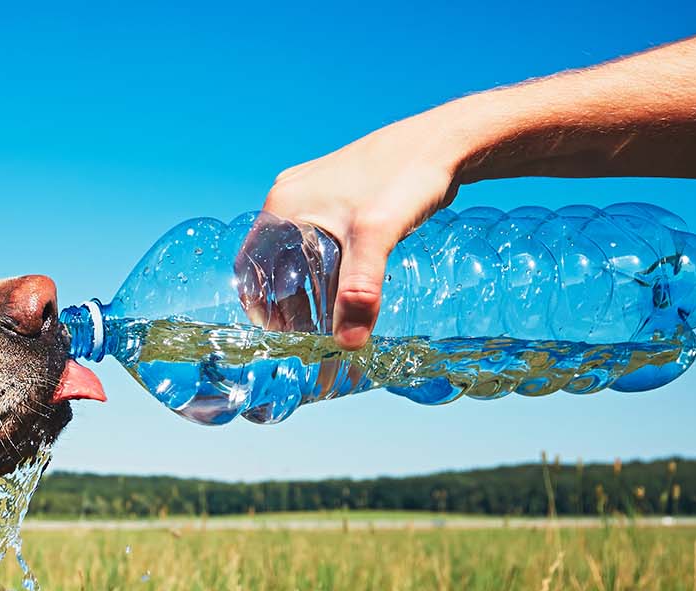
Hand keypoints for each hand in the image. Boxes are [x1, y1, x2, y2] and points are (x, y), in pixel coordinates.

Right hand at [258, 107, 470, 348]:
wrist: (444, 141)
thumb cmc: (405, 176)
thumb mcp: (377, 238)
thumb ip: (360, 291)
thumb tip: (348, 344)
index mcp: (283, 205)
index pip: (251, 266)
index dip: (259, 304)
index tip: (278, 334)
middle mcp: (291, 197)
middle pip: (273, 262)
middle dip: (287, 300)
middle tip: (308, 331)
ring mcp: (314, 193)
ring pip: (297, 252)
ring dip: (308, 285)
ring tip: (328, 315)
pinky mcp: (337, 194)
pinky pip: (318, 239)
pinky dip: (326, 267)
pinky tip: (347, 283)